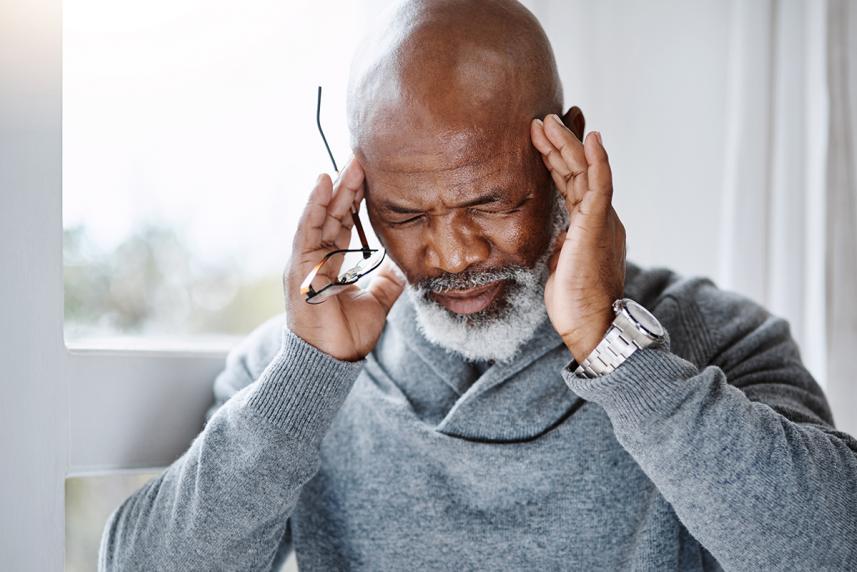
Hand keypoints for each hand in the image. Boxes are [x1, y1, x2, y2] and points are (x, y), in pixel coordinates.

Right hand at [284, 158, 404, 361]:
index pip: (345, 222)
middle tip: (363, 158)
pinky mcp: (299, 266)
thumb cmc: (347, 336)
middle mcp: (316, 257)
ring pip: (321, 215)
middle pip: (333, 213)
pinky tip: (323, 183)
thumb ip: (387, 281)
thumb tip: (402, 266)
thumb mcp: (377, 302)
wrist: (333, 361)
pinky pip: (307, 229)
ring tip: (349, 163)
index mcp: (332, 263)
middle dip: (348, 186)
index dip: (356, 199)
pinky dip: (314, 205)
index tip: (371, 175)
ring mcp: (305, 260)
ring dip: (335, 188)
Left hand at [530, 114, 625, 362]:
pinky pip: (600, 185)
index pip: (571, 185)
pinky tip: (590, 137)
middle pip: (577, 171)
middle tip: (540, 121)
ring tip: (548, 121)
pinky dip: (597, 160)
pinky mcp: (599, 225)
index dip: (556, 162)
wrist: (591, 324)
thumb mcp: (560, 264)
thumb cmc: (575, 302)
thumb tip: (554, 237)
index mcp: (588, 225)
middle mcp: (599, 217)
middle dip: (558, 145)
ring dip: (567, 144)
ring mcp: (601, 219)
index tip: (539, 141)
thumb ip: (560, 244)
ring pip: (586, 171)